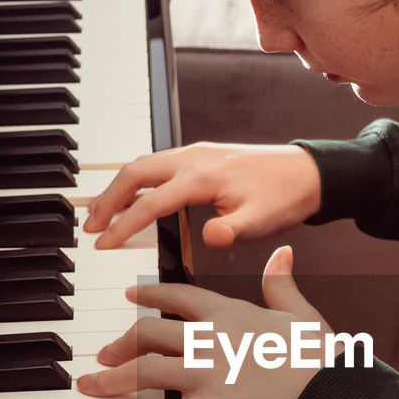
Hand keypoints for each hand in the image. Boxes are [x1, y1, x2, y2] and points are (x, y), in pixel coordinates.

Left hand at [76, 247, 329, 398]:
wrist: (336, 393)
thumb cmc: (325, 356)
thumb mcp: (301, 313)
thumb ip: (282, 283)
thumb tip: (281, 252)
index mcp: (230, 312)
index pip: (177, 295)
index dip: (150, 294)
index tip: (130, 296)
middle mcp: (211, 337)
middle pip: (149, 332)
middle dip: (121, 343)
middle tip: (105, 354)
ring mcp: (207, 373)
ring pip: (144, 370)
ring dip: (111, 379)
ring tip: (92, 385)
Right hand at [83, 141, 321, 249]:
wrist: (308, 173)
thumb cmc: (284, 197)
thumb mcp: (261, 221)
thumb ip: (233, 231)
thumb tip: (211, 237)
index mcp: (202, 177)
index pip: (150, 203)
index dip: (123, 226)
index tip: (104, 245)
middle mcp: (193, 158)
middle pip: (134, 173)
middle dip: (107, 199)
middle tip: (89, 226)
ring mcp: (195, 153)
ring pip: (142, 165)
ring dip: (117, 188)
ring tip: (101, 213)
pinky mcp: (200, 155)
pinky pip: (157, 164)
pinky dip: (136, 180)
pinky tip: (133, 197)